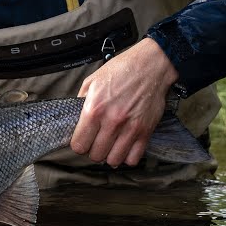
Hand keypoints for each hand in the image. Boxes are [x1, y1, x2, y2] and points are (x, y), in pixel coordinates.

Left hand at [70, 38, 177, 167]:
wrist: (150, 65)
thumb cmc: (121, 70)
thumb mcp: (92, 81)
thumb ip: (81, 102)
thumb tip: (75, 121)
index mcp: (94, 109)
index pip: (79, 145)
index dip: (79, 144)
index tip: (83, 139)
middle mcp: (111, 121)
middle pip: (95, 155)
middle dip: (93, 150)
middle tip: (97, 141)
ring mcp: (130, 128)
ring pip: (113, 160)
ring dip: (110, 155)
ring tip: (110, 145)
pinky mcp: (145, 132)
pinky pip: (133, 158)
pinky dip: (128, 156)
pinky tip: (125, 146)